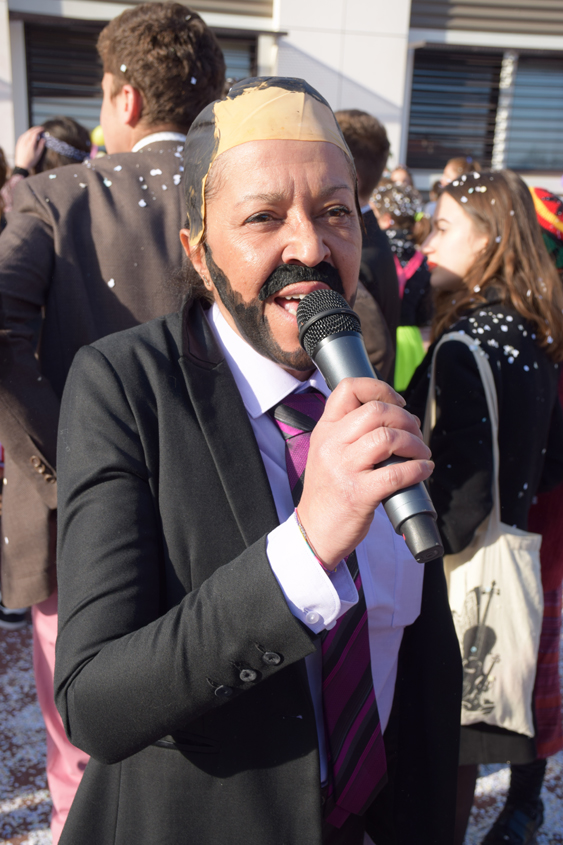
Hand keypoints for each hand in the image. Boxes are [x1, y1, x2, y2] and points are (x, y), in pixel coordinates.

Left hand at [14, 126, 44, 170]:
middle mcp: (25, 141)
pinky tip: (30, 134)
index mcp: (30, 144)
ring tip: (36, 131)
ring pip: (26, 133)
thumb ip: (41, 146)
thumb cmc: (31, 161)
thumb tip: (43, 139)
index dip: (39, 130)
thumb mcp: (38, 154)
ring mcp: (21, 141)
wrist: (22, 165)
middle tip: (40, 128)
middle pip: (30, 131)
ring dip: (32, 130)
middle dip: (36, 129)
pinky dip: (27, 133)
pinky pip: (23, 135)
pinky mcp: (19, 143)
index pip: (35, 133)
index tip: (43, 129)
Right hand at [297, 378, 432, 568]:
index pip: (347, 389)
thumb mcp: (328, 452)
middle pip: (376, 411)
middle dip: (405, 418)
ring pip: (388, 438)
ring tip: (421, 453)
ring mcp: (343, 469)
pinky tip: (423, 470)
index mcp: (325, 430)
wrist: (315, 530)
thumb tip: (398, 416)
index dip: (379, 388)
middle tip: (415, 432)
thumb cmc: (329, 492)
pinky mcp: (358, 494)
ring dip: (415, 443)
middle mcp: (331, 445)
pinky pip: (396, 474)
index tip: (397, 403)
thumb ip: (351, 432)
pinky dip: (417, 469)